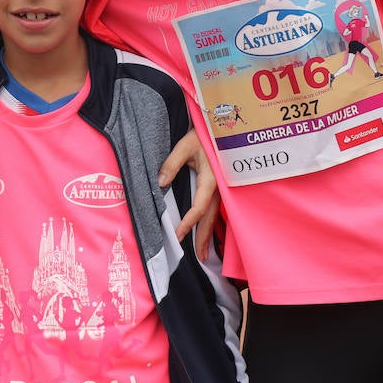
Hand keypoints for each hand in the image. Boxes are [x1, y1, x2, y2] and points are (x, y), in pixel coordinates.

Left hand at [158, 129, 221, 259]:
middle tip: (200, 257)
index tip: (179, 235)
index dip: (189, 223)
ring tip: (205, 253)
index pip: (199, 207)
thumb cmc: (203, 134)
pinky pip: (217, 208)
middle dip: (204, 238)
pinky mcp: (222, 186)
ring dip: (209, 233)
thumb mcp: (185, 145)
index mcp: (210, 179)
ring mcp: (223, 188)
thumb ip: (171, 163)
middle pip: (210, 218)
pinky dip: (212, 222)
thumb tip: (160, 183)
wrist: (222, 126)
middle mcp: (219, 188)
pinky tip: (209, 232)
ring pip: (216, 215)